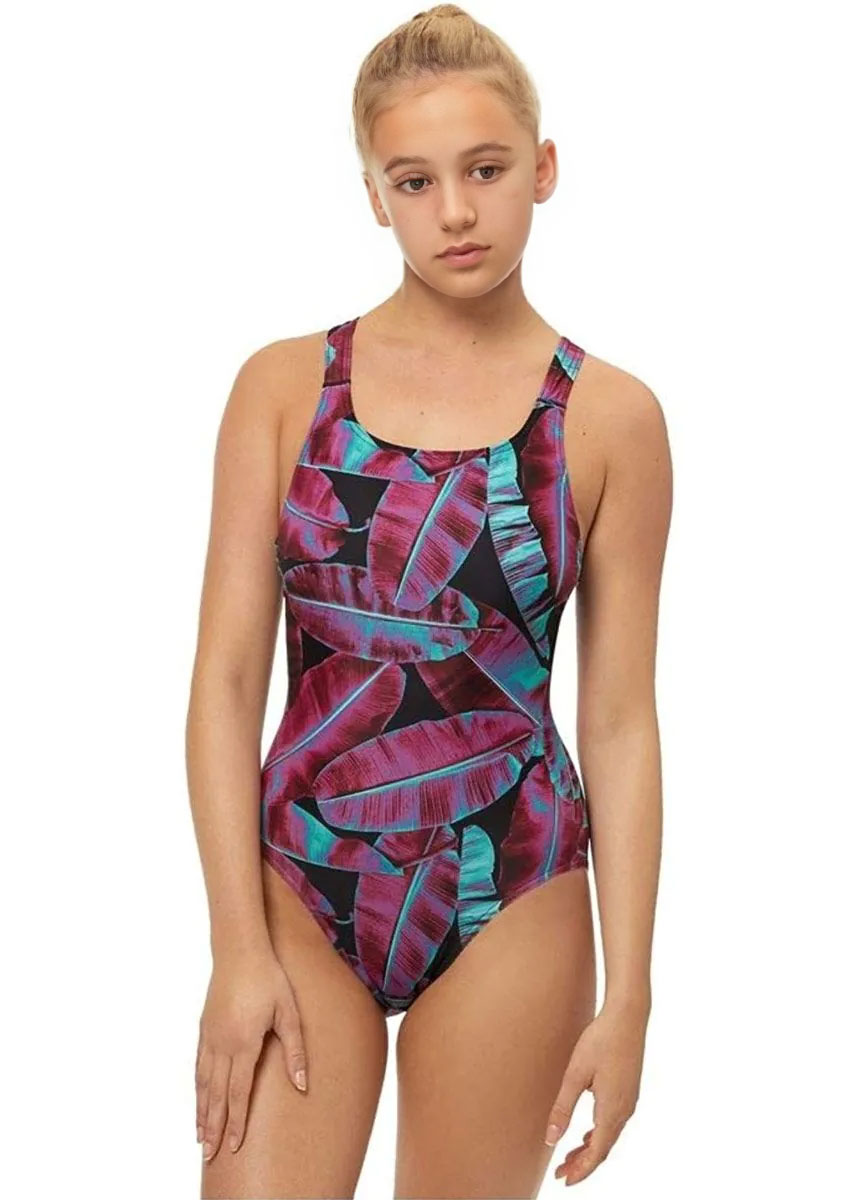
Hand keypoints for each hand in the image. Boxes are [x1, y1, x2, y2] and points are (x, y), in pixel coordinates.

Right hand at [195, 950, 307, 1161]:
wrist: (240, 950)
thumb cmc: (270, 979)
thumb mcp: (289, 1012)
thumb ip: (295, 1050)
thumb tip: (302, 1085)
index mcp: (244, 1043)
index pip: (239, 1093)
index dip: (236, 1122)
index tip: (233, 1147)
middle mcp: (223, 1045)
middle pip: (217, 1096)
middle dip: (213, 1128)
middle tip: (208, 1155)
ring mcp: (210, 1037)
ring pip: (203, 1083)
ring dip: (202, 1112)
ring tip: (200, 1136)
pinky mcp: (205, 1028)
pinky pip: (199, 1065)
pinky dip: (198, 1087)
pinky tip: (199, 1098)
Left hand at [545, 998, 647, 1184]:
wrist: (628, 1016)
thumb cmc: (600, 1041)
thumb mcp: (575, 1074)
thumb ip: (563, 1108)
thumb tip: (551, 1140)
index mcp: (612, 1109)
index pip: (597, 1152)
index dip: (581, 1170)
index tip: (563, 1180)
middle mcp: (625, 1110)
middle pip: (604, 1147)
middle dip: (583, 1163)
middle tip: (561, 1173)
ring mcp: (630, 1101)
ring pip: (609, 1136)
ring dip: (590, 1149)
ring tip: (569, 1157)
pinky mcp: (629, 1091)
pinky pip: (614, 1123)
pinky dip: (599, 1134)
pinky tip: (587, 1133)